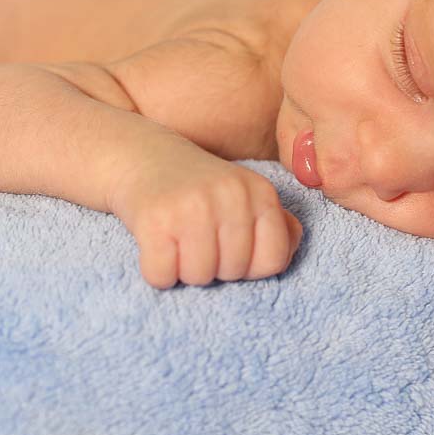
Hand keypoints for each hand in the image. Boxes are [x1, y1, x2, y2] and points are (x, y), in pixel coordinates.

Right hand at [108, 135, 303, 288]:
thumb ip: (275, 220)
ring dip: (183, 270)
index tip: (228, 248)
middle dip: (214, 268)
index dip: (249, 266)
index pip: (273, 261)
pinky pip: (162, 275)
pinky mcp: (154, 220)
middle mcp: (229, 195)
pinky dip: (155, 271)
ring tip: (176, 240)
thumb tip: (292, 241)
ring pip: (199, 277)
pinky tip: (155, 245)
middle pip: (234, 272)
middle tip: (195, 239)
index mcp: (259, 191)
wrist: (141, 157)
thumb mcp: (243, 193)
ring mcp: (192, 206)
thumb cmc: (198, 187)